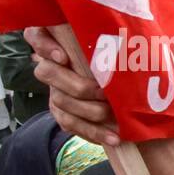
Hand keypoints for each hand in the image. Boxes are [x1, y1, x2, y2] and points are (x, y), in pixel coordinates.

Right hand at [26, 26, 120, 146]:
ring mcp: (55, 89)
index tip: (64, 57)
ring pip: (60, 100)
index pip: (36, 36)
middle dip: (77, 86)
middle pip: (47, 72)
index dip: (45, 46)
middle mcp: (51, 65)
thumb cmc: (121, 57)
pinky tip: (112, 138)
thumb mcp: (117, 45)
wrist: (126, 89)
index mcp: (59, 41)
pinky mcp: (62, 111)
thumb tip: (137, 38)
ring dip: (88, 111)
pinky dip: (92, 132)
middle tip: (103, 93)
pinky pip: (70, 124)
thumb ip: (113, 39)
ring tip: (112, 116)